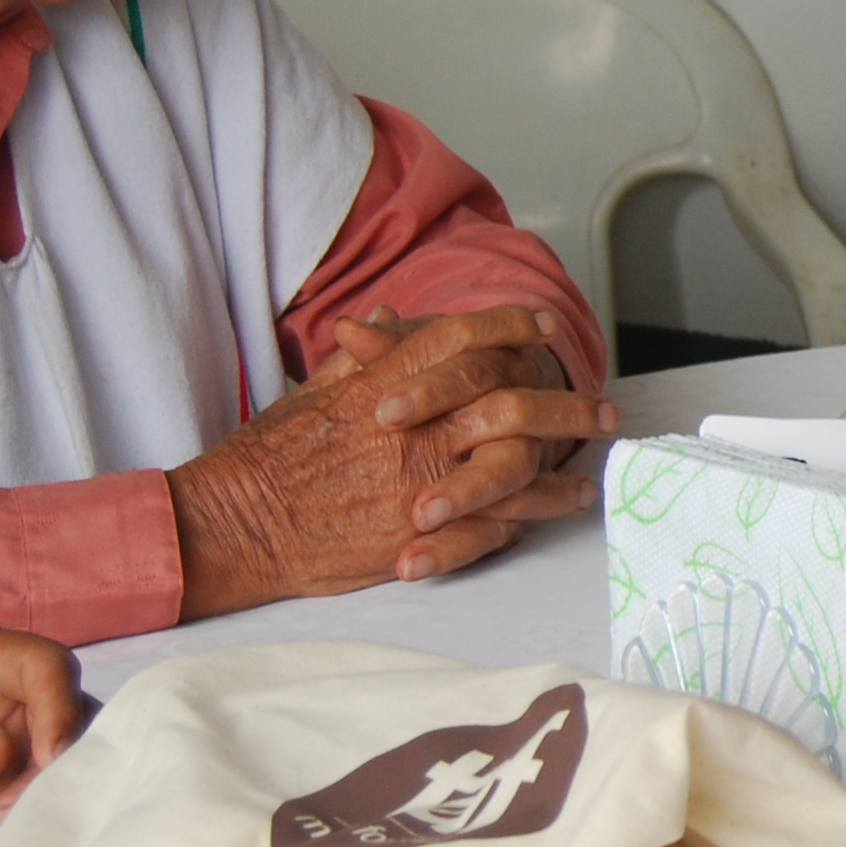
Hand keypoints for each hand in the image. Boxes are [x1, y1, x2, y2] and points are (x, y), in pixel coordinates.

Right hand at [169, 306, 614, 616]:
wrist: (240, 520)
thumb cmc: (270, 455)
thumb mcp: (314, 390)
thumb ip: (362, 354)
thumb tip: (387, 316)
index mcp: (390, 382)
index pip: (465, 338)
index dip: (512, 327)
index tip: (546, 327)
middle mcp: (418, 424)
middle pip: (513, 400)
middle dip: (566, 404)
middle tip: (605, 409)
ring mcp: (427, 478)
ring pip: (518, 463)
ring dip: (564, 464)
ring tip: (596, 465)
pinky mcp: (426, 530)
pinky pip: (498, 518)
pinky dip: (535, 511)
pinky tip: (559, 508)